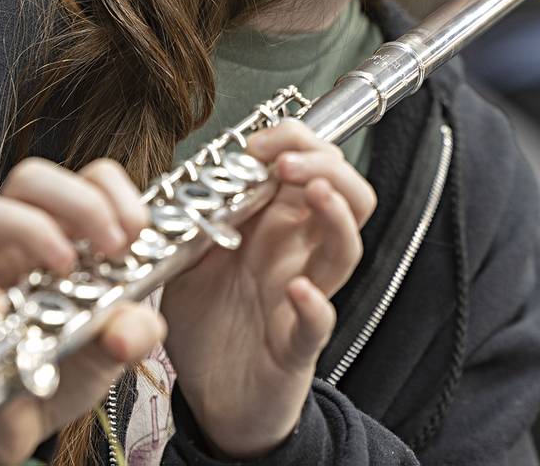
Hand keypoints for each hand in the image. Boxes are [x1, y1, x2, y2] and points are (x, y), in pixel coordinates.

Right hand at [0, 158, 165, 464]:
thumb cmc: (72, 365)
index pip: (88, 178)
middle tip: (111, 246)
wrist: (30, 422)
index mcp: (70, 237)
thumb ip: (137, 331)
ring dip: (29, 229)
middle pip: (31, 178)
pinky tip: (5, 313)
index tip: (138, 229)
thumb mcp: (119, 345)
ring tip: (64, 267)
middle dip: (78, 201)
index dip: (113, 191)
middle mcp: (23, 245)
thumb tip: (128, 329)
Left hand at [159, 120, 376, 458]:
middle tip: (287, 161)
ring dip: (336, 214)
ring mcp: (307, 296)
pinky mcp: (298, 345)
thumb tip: (192, 174)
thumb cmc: (211, 323)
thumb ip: (196, 216)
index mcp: (277, 225)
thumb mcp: (190, 256)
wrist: (214, 398)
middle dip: (325, 164)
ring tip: (313, 193)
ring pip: (347, 247)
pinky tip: (298, 291)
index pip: (312, 164)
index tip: (259, 143)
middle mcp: (300, 254)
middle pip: (348, 193)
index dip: (295, 140)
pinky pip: (320, 321)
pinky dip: (314, 304)